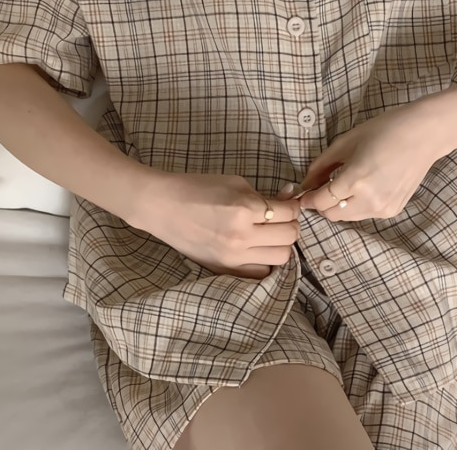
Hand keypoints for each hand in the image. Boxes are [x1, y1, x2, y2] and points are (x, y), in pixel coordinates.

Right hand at [130, 172, 300, 278]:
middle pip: (290, 237)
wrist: (162, 206)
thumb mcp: (235, 182)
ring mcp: (233, 256)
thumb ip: (264, 194)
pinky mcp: (224, 269)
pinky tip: (258, 249)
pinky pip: (260, 273)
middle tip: (282, 218)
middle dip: (291, 224)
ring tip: (271, 234)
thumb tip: (289, 196)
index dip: (294, 206)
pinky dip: (265, 262)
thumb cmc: (197, 188)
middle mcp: (241, 236)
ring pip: (281, 258)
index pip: (289, 213)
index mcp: (244, 209)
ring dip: (281, 244)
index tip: (289, 203)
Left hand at [296, 102, 443, 221]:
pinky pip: (365, 214)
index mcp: (355, 179)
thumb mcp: (346, 142)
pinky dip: (357, 205)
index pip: (321, 202)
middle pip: (332, 215)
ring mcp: (383, 208)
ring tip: (343, 184)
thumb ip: (322, 165)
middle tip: (321, 187)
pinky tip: (363, 186)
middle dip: (322, 204)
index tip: (302, 194)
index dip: (307, 200)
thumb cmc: (384, 130)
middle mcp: (369, 200)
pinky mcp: (393, 210)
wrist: (424, 134)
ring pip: (348, 217)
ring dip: (339, 206)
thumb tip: (306, 182)